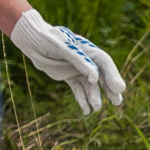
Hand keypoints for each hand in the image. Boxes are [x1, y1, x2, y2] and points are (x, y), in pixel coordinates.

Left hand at [8, 10, 125, 114]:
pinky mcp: (69, 76)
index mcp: (89, 50)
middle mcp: (87, 61)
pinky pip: (78, 89)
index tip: (115, 88)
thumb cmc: (49, 39)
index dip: (112, 75)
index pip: (105, 63)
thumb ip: (80, 61)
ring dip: (94, 97)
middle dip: (109, 89)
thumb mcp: (64, 48)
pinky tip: (86, 110)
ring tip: (96, 109)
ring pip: (89, 86)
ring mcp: (78, 70)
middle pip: (102, 76)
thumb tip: (95, 78)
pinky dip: (82, 99)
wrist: (32, 40)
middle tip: (117, 102)